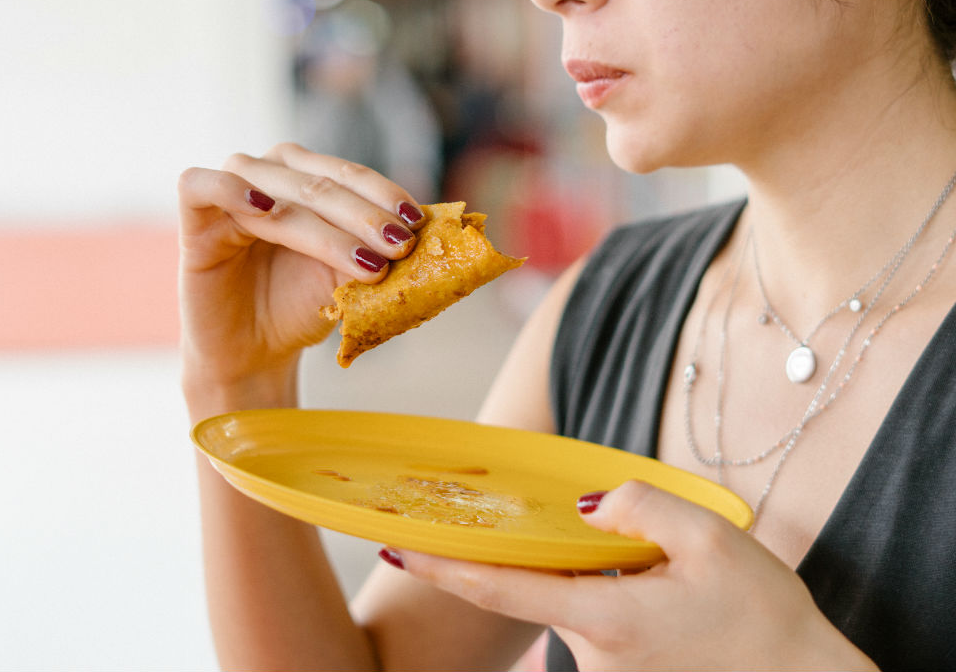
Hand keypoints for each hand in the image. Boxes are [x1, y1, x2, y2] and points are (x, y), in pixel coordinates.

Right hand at [178, 143, 423, 404]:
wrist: (254, 351)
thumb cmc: (300, 306)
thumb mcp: (348, 273)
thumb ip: (376, 246)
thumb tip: (432, 227)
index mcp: (307, 176)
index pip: (350, 173)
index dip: (384, 194)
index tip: (418, 222)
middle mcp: (269, 173)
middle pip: (322, 183)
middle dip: (366, 217)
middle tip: (402, 247)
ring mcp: (230, 191)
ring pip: (280, 192)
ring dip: (328, 225)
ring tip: (365, 262)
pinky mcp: (194, 218)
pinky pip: (201, 185)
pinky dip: (231, 189)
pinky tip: (266, 209)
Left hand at [388, 481, 877, 670]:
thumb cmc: (763, 618)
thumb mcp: (713, 540)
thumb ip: (643, 506)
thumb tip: (586, 502)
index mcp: (607, 617)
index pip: (500, 589)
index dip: (442, 566)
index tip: (393, 545)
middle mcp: (594, 650)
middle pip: (534, 586)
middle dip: (518, 550)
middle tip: (517, 513)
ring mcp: (607, 667)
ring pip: (567, 598)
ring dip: (574, 565)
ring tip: (633, 550)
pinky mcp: (624, 670)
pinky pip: (592, 614)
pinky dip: (596, 583)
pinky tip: (643, 574)